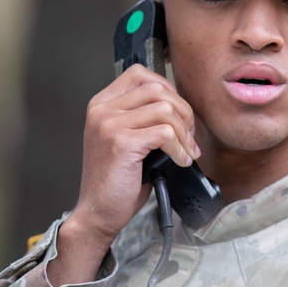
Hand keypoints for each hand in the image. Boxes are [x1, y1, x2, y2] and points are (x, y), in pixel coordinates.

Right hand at [49, 64, 200, 285]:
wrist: (98, 211)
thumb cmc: (117, 179)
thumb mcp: (126, 138)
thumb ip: (143, 116)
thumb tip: (180, 106)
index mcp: (102, 104)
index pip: (140, 75)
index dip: (168, 90)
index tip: (179, 115)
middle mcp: (102, 110)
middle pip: (157, 89)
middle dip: (183, 112)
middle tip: (189, 137)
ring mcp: (109, 125)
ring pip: (165, 109)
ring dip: (185, 132)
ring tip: (186, 151)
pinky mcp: (121, 143)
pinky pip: (165, 133)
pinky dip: (180, 148)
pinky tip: (180, 161)